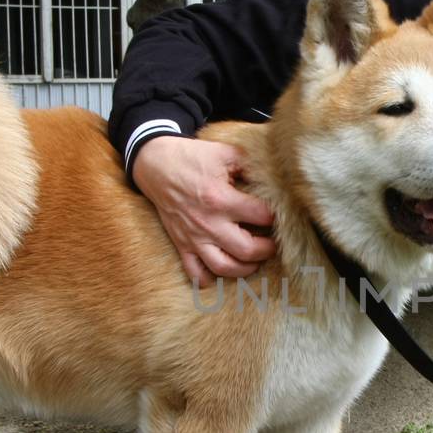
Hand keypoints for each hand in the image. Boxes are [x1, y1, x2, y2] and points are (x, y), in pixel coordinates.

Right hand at [131, 135, 275, 286]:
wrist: (155, 165)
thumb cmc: (192, 157)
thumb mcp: (224, 153)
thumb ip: (251, 165)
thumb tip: (274, 178)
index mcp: (221, 199)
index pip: (260, 216)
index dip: (275, 216)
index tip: (278, 216)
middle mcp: (208, 223)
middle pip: (247, 250)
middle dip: (267, 249)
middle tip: (272, 244)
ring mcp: (193, 237)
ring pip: (224, 267)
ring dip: (245, 268)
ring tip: (254, 261)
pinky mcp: (181, 244)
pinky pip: (195, 273)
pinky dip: (210, 279)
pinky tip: (223, 271)